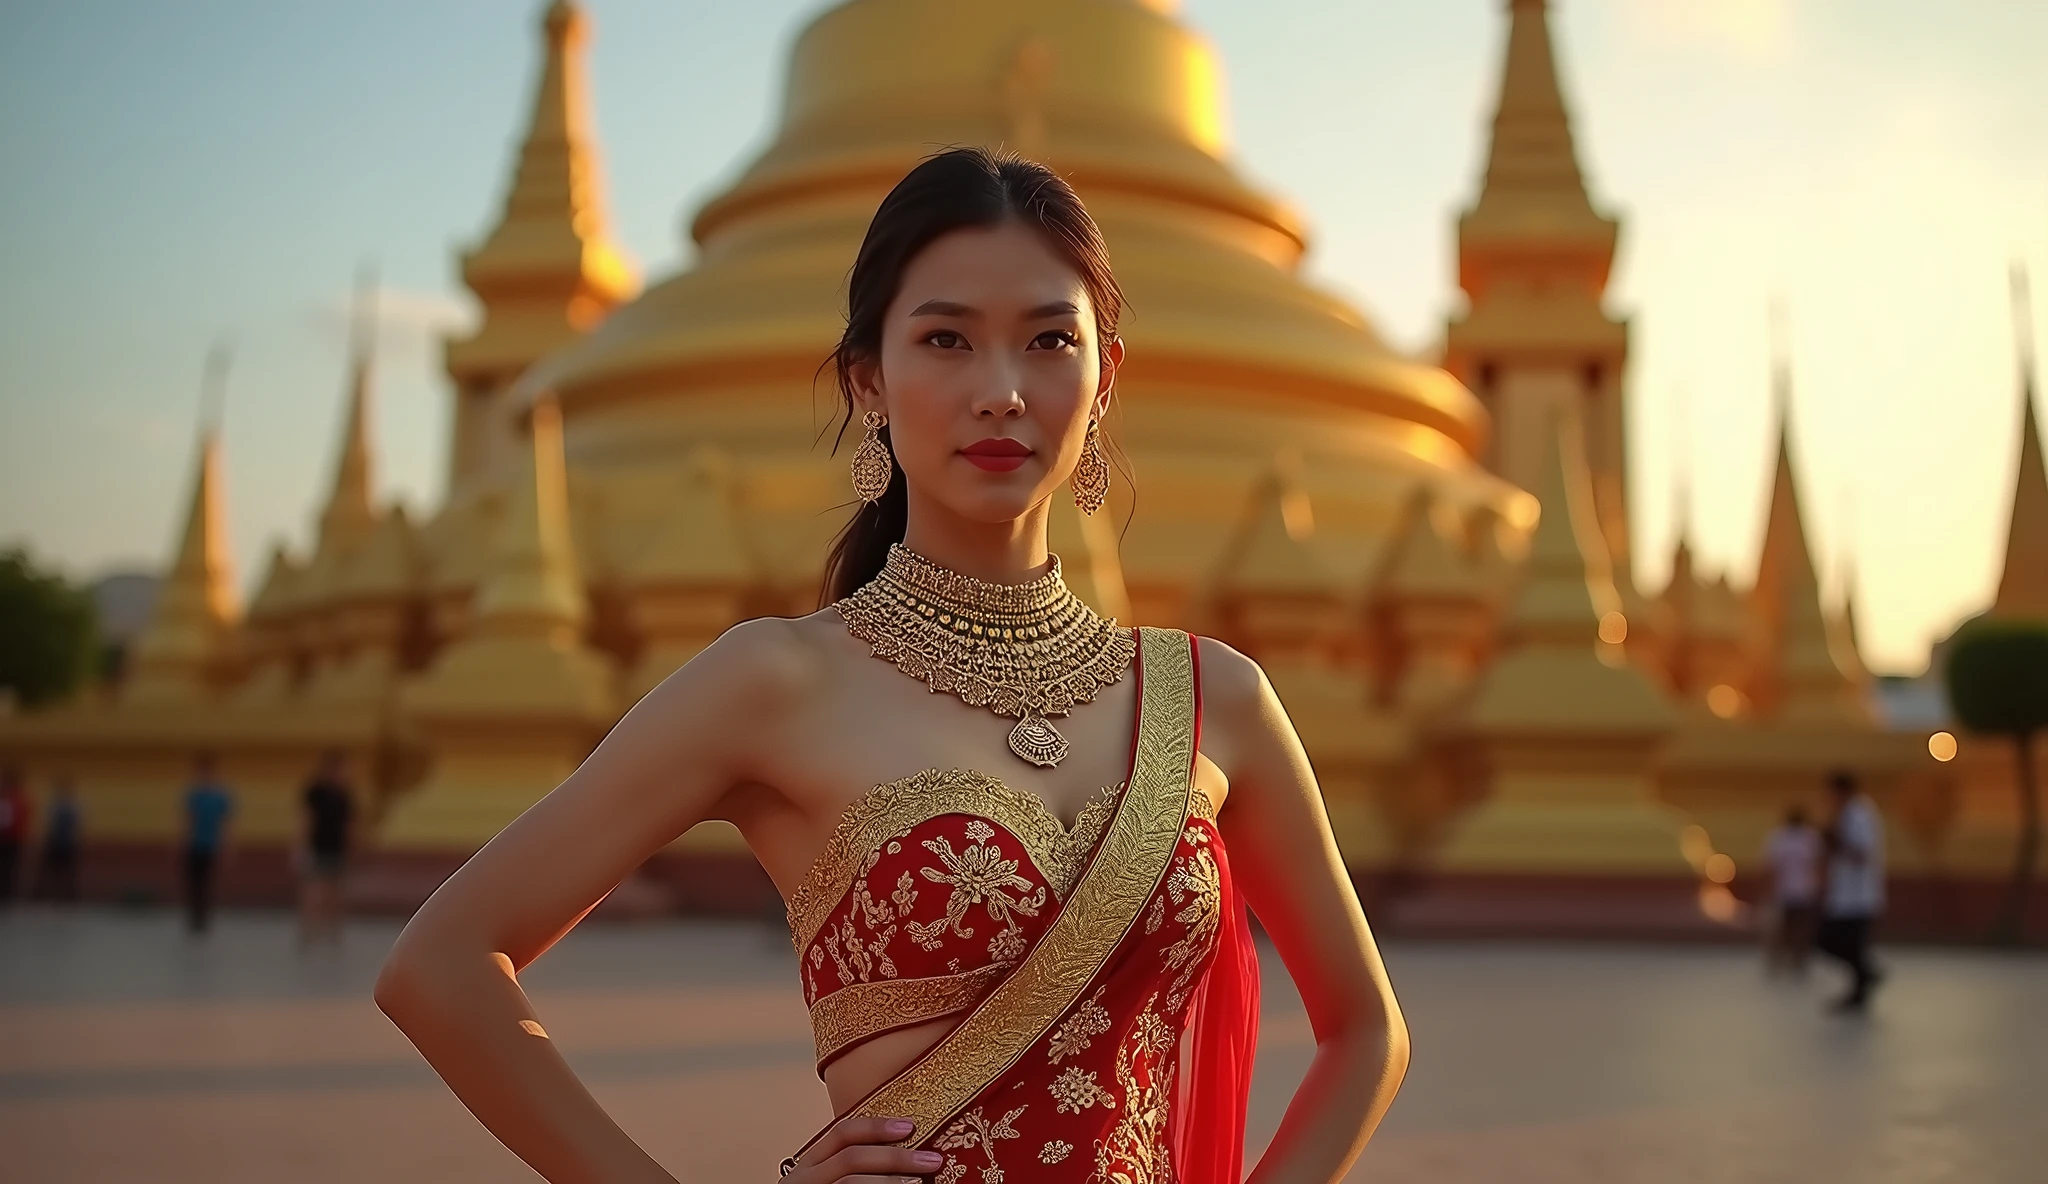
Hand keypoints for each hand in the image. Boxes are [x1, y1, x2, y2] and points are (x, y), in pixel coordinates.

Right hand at [780, 1116, 943, 1182]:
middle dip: (895, 1156)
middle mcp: (803, 1181)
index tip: (909, 1126)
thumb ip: (856, 1172)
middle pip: (851, 1157)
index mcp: (808, 1166)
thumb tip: (907, 1160)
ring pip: (852, 1182)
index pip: (841, 1133)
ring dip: (890, 1181)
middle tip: (930, 1160)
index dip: (876, 1127)